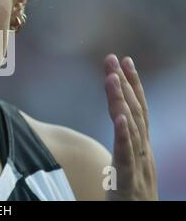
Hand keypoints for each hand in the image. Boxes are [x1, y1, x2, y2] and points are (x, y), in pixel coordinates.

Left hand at [104, 54, 157, 199]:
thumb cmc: (132, 197)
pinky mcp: (128, 183)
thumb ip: (125, 145)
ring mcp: (139, 167)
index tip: (124, 61)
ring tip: (112, 77)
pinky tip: (119, 118)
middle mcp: (143, 152)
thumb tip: (119, 123)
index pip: (138, 110)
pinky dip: (124, 136)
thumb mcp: (128, 165)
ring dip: (121, 101)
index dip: (133, 84)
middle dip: (124, 83)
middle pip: (134, 112)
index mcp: (141, 147)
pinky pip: (126, 157)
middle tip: (112, 58)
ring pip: (130, 128)